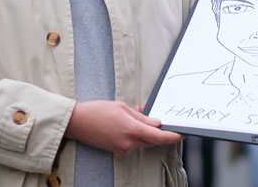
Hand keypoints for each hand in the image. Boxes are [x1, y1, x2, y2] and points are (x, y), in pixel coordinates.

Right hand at [65, 100, 181, 153]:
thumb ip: (141, 116)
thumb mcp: (122, 107)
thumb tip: (155, 122)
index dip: (172, 136)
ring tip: (142, 119)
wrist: (77, 122)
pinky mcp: (117, 150)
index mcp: (131, 129)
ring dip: (147, 133)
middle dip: (161, 133)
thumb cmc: (97, 110)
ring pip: (143, 142)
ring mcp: (122, 148)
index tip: (181, 134)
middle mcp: (128, 142)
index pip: (158, 136)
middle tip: (166, 124)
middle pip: (152, 141)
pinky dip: (136, 135)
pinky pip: (133, 143)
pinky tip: (131, 125)